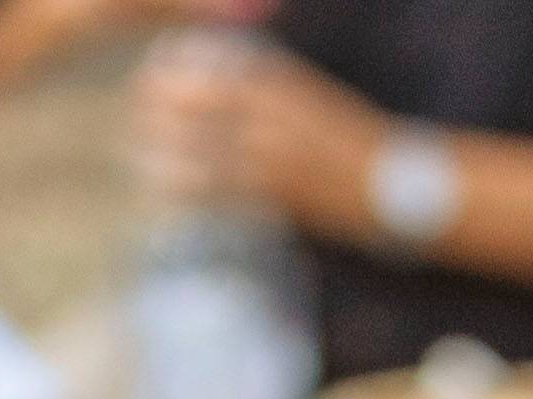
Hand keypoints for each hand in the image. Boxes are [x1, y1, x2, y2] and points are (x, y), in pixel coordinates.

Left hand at [132, 31, 382, 229]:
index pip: (212, 67)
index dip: (174, 71)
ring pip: (201, 151)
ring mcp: (274, 158)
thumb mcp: (307, 95)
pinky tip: (169, 192)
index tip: (151, 74)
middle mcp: (273, 116)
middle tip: (138, 116)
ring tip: (144, 156)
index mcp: (280, 83)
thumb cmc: (348, 140)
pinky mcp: (278, 197)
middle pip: (197, 104)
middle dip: (160, 109)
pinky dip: (190, 192)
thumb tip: (223, 75)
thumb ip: (266, 84)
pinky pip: (222, 194)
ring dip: (166, 154)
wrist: (394, 184)